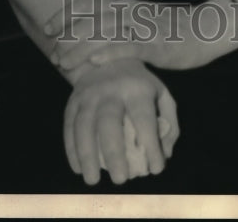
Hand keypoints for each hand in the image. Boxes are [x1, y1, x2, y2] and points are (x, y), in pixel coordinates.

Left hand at [46, 0, 206, 73]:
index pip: (89, 4)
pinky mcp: (155, 43)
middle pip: (91, 19)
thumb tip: (96, 31)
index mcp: (125, 5)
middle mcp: (130, 11)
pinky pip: (129, 47)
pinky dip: (110, 53)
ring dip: (80, 47)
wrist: (205, 29)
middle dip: (67, 36)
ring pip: (105, 33)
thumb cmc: (172, 28)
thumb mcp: (142, 20)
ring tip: (63, 61)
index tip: (47, 26)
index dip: (65, 14)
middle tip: (52, 52)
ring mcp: (142, 26)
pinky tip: (94, 62)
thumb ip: (121, 22)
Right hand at [63, 57, 178, 185]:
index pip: (143, 119)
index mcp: (136, 87)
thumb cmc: (139, 84)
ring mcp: (88, 93)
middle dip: (114, 154)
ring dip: (86, 156)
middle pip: (109, 123)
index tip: (156, 169)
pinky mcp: (73, 100)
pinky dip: (71, 150)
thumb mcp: (161, 94)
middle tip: (121, 180)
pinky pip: (68, 126)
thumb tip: (165, 155)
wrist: (108, 56)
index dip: (150, 145)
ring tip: (93, 181)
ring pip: (83, 126)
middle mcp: (110, 89)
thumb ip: (169, 124)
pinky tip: (78, 169)